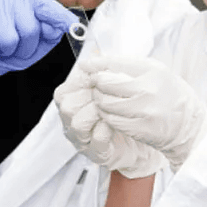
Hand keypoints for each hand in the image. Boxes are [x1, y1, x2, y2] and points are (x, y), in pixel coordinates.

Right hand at [0, 0, 77, 92]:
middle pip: (29, 28)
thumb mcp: (32, 47)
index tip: (74, 26)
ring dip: (4, 52)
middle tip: (12, 49)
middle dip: (24, 48)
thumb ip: (47, 36)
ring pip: (8, 38)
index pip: (46, 6)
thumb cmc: (2, 49)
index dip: (61, 18)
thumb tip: (58, 27)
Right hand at [54, 64, 165, 178]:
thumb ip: (103, 70)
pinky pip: (96, 139)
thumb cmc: (124, 110)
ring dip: (96, 112)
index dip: (80, 83)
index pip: (63, 92)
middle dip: (88, 96)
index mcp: (73, 103)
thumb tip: (94, 53)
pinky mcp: (97, 153)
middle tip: (106, 93)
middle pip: (66, 106)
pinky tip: (116, 122)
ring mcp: (83, 139)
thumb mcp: (114, 85)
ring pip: (77, 123)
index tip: (98, 77)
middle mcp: (73, 122)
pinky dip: (106, 128)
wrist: (142, 135)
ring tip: (111, 108)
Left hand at [80, 56, 206, 171]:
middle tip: (95, 84)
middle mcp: (148, 89)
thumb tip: (102, 62)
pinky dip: (106, 115)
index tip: (86, 65)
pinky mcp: (139, 128)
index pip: (116, 63)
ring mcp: (143, 110)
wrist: (190, 127)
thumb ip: (133, 67)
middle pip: (106, 83)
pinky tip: (110, 113)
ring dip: (99, 100)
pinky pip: (111, 120)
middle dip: (96, 83)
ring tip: (103, 99)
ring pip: (105, 103)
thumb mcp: (159, 73)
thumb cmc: (173, 97)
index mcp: (154, 70)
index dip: (97, 64)